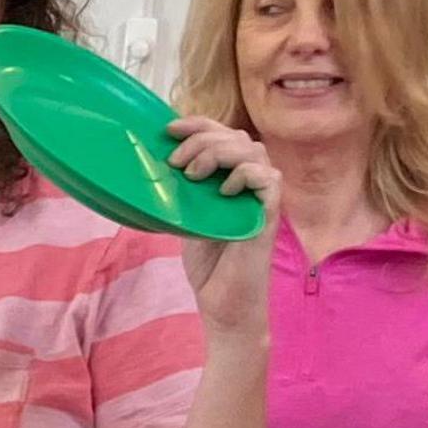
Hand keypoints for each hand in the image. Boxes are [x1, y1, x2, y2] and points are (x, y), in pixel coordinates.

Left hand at [163, 115, 280, 345]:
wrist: (223, 304)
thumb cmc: (208, 265)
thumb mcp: (186, 217)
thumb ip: (182, 190)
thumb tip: (156, 163)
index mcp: (231, 178)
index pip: (223, 135)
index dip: (199, 124)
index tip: (169, 130)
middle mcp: (250, 182)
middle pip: (237, 136)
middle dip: (202, 138)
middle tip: (176, 161)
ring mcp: (262, 198)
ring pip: (253, 150)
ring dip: (217, 153)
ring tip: (193, 175)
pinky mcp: (271, 214)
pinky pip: (268, 178)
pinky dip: (244, 175)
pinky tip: (222, 191)